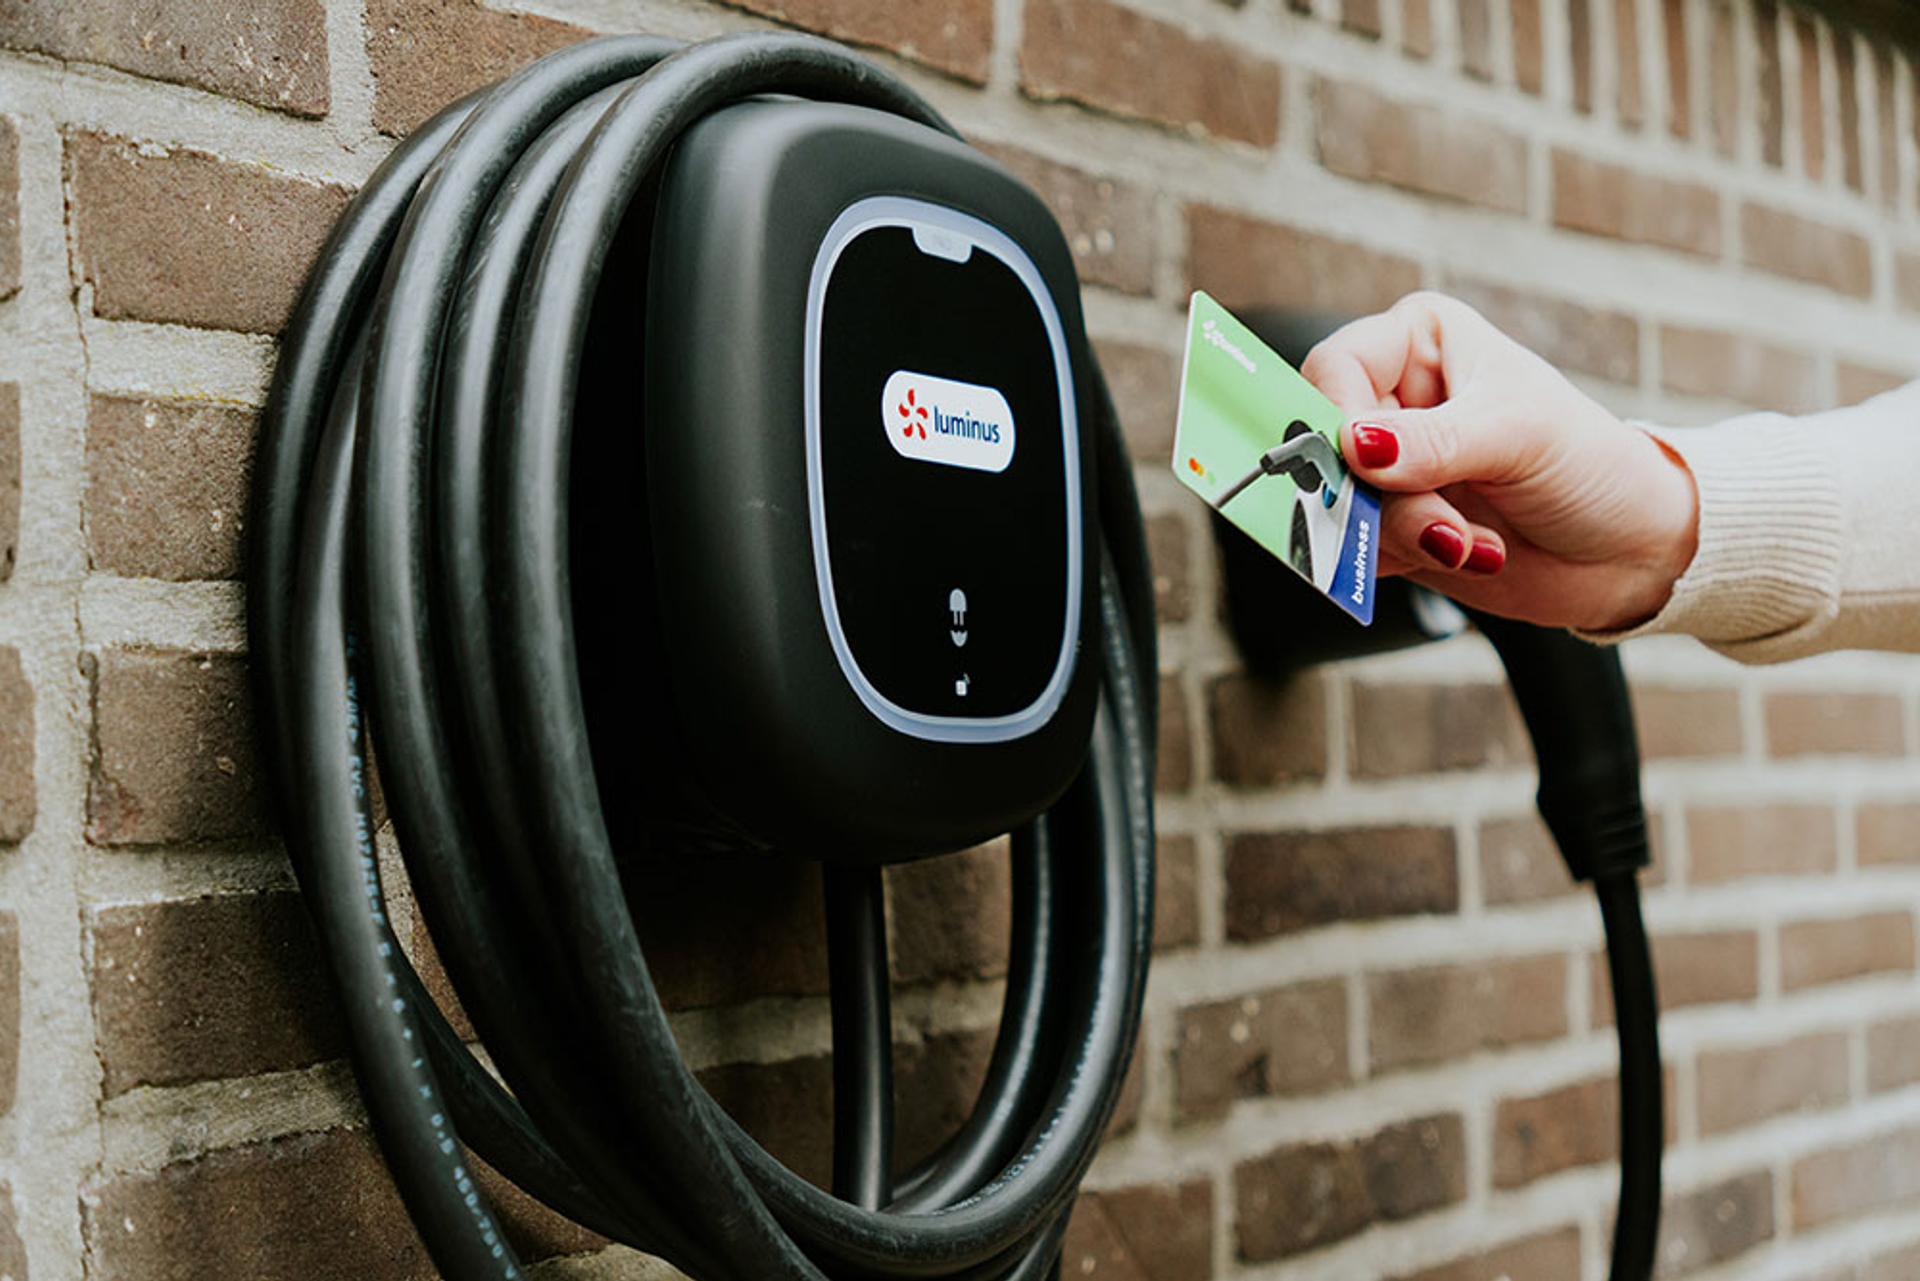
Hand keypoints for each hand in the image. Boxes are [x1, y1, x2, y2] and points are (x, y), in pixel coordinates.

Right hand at [1302, 292, 1699, 631]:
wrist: (1631, 551)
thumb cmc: (1590, 465)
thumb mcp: (1518, 435)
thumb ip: (1433, 442)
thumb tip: (1355, 447)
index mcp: (1419, 344)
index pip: (1335, 368)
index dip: (1337, 418)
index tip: (1368, 465)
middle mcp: (1395, 400)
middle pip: (1326, 444)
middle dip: (1377, 494)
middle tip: (1438, 524)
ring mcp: (1390, 469)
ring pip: (1337, 503)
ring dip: (1400, 535)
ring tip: (1470, 542)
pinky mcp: (1391, 526)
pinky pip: (1352, 546)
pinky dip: (1399, 561)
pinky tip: (1468, 555)